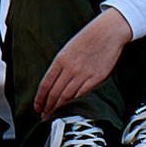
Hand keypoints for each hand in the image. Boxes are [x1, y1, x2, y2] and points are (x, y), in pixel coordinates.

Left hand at [32, 6, 132, 122]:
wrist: (108, 31)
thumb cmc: (89, 37)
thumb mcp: (68, 48)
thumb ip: (60, 64)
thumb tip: (54, 81)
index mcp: (60, 60)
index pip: (46, 84)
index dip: (40, 98)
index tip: (37, 106)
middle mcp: (70, 68)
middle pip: (55, 93)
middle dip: (48, 106)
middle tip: (45, 115)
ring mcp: (83, 74)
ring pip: (67, 96)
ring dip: (59, 108)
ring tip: (55, 115)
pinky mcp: (96, 78)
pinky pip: (82, 94)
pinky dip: (75, 103)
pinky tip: (71, 109)